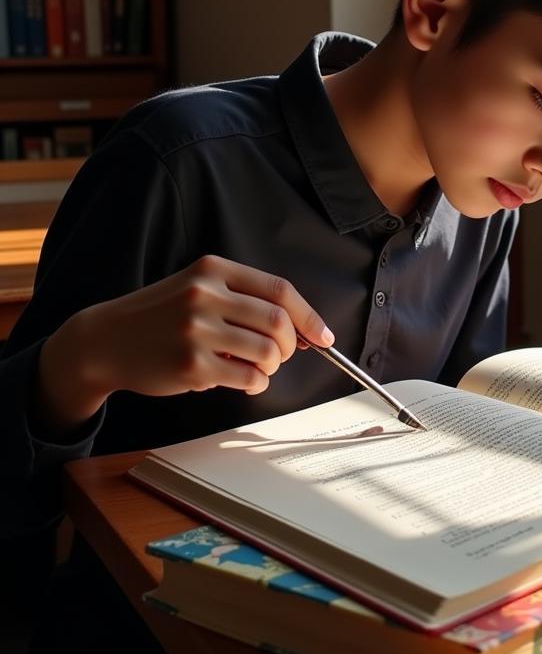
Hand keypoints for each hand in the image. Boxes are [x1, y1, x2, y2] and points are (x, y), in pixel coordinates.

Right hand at [35, 255, 334, 433]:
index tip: (324, 336)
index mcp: (213, 270)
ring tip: (256, 367)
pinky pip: (248, 378)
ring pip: (267, 352)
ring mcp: (196, 330)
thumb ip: (246, 302)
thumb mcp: (199, 289)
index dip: (309, 316)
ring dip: (272, 366)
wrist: (104, 340)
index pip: (279, 290)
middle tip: (282, 355)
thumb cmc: (161, 317)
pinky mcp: (191, 365)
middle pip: (278, 322)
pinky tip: (243, 381)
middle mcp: (205, 295)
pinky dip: (257, 384)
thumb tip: (306, 331)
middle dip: (291, 344)